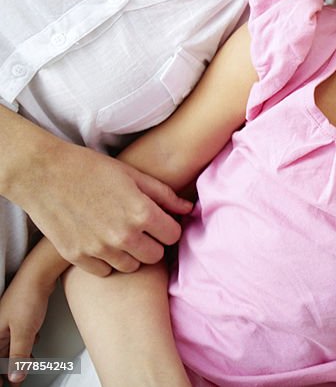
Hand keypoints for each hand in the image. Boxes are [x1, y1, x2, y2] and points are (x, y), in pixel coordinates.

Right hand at [0, 270, 52, 382]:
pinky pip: (18, 341)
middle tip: (15, 384)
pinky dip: (24, 350)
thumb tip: (15, 377)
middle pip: (0, 358)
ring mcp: (7, 326)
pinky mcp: (18, 322)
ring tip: (23, 374)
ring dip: (16, 363)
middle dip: (7, 372)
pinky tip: (31, 354)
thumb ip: (18, 356)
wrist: (38, 277)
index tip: (4, 386)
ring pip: (9, 351)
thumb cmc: (27, 298)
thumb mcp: (24, 332)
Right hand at [15, 143, 191, 276]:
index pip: (173, 236)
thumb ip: (164, 195)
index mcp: (141, 213)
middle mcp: (123, 235)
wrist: (43, 173)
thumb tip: (189, 209)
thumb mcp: (133, 175)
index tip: (160, 222)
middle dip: (153, 243)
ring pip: (131, 266)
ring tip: (120, 235)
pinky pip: (104, 271)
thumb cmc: (91, 168)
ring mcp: (98, 249)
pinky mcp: (77, 257)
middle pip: (156, 256)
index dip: (168, 228)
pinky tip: (100, 242)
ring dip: (130, 254)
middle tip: (141, 229)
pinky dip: (106, 261)